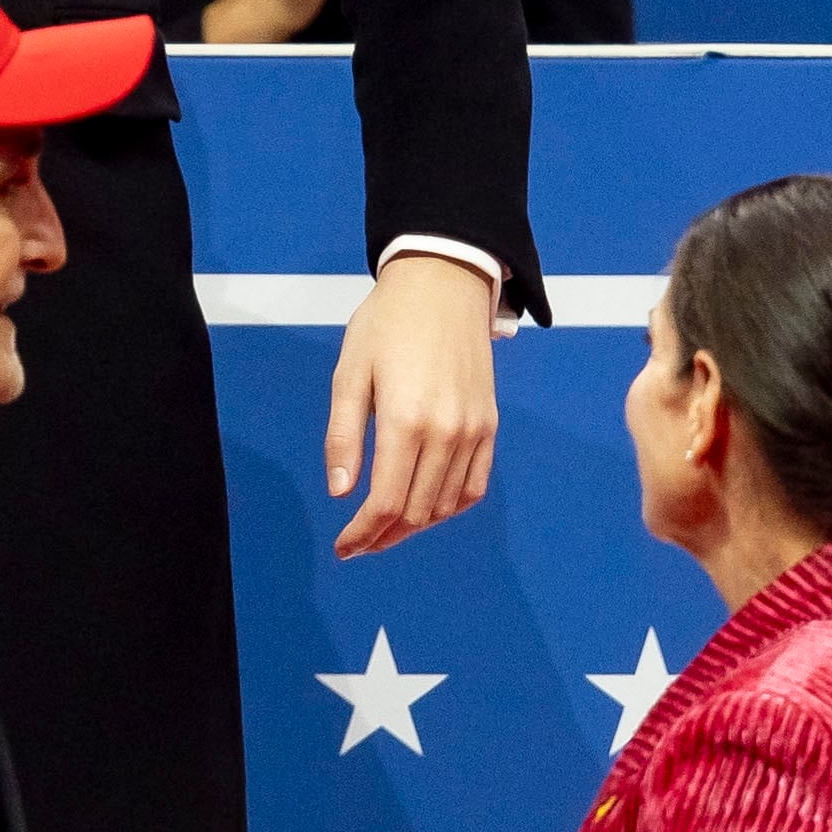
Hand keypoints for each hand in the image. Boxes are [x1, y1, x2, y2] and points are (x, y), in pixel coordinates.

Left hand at [326, 253, 496, 555]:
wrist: (443, 283)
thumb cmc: (387, 322)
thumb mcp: (350, 372)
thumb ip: (344, 436)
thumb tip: (341, 493)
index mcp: (406, 418)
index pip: (386, 502)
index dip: (363, 533)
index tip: (343, 548)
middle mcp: (446, 431)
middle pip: (417, 511)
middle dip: (384, 536)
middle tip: (358, 543)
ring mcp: (474, 429)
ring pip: (447, 505)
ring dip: (415, 526)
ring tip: (385, 529)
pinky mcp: (490, 424)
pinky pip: (475, 485)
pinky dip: (450, 507)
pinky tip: (426, 508)